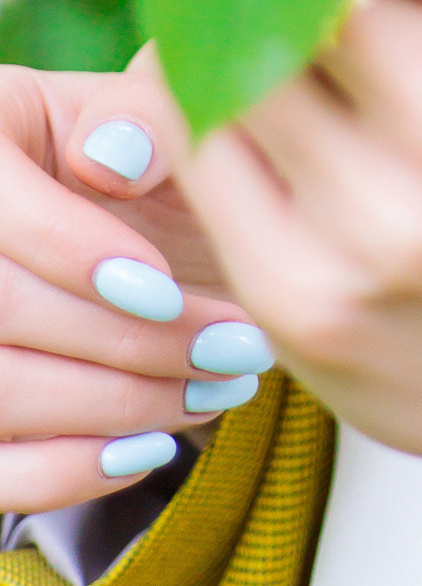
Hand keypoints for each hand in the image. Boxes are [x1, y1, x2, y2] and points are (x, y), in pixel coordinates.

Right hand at [0, 51, 277, 511]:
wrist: (157, 235)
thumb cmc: (156, 163)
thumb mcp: (157, 119)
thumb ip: (142, 114)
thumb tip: (113, 159)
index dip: (74, 254)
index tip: (168, 287)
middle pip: (0, 312)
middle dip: (127, 342)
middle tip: (234, 348)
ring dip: (119, 407)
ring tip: (216, 387)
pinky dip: (71, 471)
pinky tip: (151, 445)